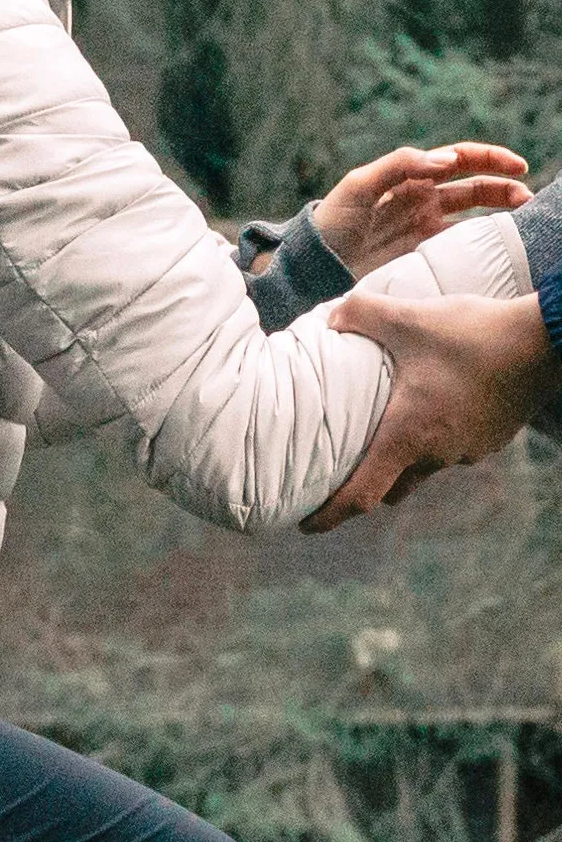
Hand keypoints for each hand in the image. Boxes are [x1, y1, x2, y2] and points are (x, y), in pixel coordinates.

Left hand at [302, 292, 560, 532]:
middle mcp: (437, 454)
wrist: (546, 343)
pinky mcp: (490, 438)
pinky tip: (425, 408)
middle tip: (333, 474)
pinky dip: (430, 439)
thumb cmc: (473, 335)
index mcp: (408, 437)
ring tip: (379, 431)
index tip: (304, 526)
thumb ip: (359, 315)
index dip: (330, 515)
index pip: (361, 495)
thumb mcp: (407, 318)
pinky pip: (450, 448)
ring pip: (422, 466)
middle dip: (362, 485)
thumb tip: (329, 319)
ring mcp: (467, 450)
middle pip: (389, 486)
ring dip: (399, 456)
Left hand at [312, 143, 530, 278]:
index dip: (489, 158)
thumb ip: (400, 166)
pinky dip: (480, 237)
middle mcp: (421, 196)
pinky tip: (496, 241)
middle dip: (502, 185)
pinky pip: (458, 239)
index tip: (517, 166)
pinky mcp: (421, 249)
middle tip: (526, 197)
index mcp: (408, 174)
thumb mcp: (358, 185)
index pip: (457, 159)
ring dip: (497, 209)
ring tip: (521, 215)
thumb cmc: (331, 220)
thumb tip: (445, 159)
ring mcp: (423, 223)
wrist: (314, 262)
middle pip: (472, 184)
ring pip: (471, 211)